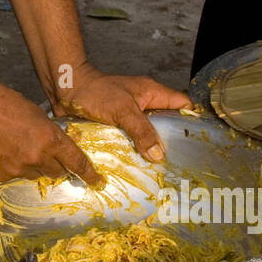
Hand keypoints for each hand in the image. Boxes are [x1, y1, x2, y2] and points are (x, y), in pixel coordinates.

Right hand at [0, 79, 103, 185]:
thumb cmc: (3, 102)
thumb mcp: (36, 114)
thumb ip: (49, 134)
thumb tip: (56, 147)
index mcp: (50, 139)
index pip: (76, 162)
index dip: (88, 173)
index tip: (96, 181)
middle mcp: (36, 158)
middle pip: (56, 172)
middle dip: (55, 165)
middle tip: (44, 153)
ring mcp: (17, 169)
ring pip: (34, 175)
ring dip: (32, 165)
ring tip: (16, 146)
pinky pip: (13, 176)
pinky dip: (12, 167)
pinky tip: (1, 150)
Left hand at [52, 61, 190, 162]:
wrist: (65, 89)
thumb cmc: (94, 92)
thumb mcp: (122, 110)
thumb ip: (142, 131)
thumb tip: (159, 154)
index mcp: (152, 93)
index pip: (182, 105)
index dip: (191, 121)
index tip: (197, 142)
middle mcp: (144, 105)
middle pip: (167, 124)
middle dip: (171, 142)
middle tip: (178, 164)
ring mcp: (129, 117)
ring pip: (147, 135)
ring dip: (149, 151)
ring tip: (159, 172)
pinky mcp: (116, 127)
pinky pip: (130, 141)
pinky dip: (132, 152)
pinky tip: (135, 169)